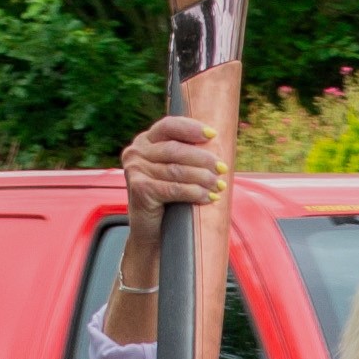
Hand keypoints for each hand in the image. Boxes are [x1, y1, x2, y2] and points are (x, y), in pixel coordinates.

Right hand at [122, 111, 224, 247]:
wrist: (151, 232)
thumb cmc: (169, 200)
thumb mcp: (175, 171)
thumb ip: (187, 156)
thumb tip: (219, 145)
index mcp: (145, 141)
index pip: (169, 126)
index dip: (191, 128)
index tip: (213, 135)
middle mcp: (136, 152)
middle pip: (175, 149)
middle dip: (203, 159)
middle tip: (223, 168)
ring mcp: (135, 170)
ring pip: (177, 170)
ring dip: (203, 178)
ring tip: (219, 185)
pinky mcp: (139, 189)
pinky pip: (174, 188)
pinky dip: (195, 192)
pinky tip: (208, 197)